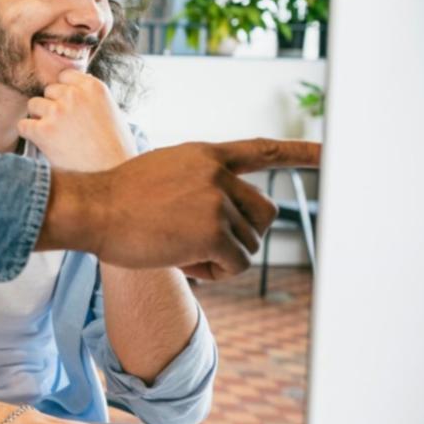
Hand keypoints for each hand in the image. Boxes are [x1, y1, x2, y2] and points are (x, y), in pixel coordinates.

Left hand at [18, 72, 137, 171]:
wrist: (110, 177)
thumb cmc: (114, 151)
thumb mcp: (110, 113)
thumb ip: (90, 99)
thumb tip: (70, 89)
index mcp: (94, 87)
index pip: (65, 75)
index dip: (64, 93)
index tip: (67, 107)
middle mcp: (74, 95)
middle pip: (48, 91)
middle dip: (52, 106)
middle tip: (64, 128)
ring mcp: (57, 111)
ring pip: (33, 105)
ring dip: (40, 119)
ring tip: (56, 138)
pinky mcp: (43, 131)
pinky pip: (23, 125)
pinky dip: (29, 135)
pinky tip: (44, 146)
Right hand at [40, 138, 321, 278]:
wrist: (91, 209)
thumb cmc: (117, 201)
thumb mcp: (163, 175)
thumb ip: (201, 186)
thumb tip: (232, 226)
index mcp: (206, 155)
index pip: (263, 151)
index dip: (301, 153)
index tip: (333, 154)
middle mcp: (218, 174)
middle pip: (265, 214)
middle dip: (244, 235)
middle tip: (206, 246)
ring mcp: (217, 200)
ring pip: (249, 244)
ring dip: (222, 257)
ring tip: (182, 250)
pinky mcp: (213, 231)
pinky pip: (236, 264)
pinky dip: (215, 273)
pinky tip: (185, 263)